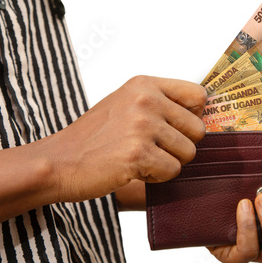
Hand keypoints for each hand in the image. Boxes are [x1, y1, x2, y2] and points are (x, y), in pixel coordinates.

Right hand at [42, 75, 206, 202]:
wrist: (59, 161)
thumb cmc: (93, 137)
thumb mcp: (125, 104)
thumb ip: (160, 104)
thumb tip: (202, 114)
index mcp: (144, 85)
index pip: (198, 95)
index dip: (194, 117)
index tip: (178, 129)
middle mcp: (146, 100)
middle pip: (198, 129)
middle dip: (180, 146)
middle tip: (153, 149)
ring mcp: (142, 125)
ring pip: (188, 153)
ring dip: (166, 162)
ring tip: (140, 158)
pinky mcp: (138, 153)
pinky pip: (172, 171)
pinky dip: (156, 177)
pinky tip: (133, 169)